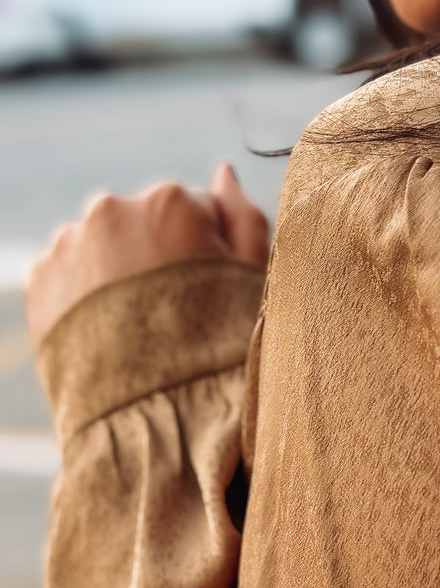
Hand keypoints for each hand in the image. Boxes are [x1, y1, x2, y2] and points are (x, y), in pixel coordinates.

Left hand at [25, 163, 269, 346]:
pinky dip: (86, 298)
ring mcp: (68, 243)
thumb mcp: (252, 284)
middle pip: (142, 224)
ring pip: (102, 248)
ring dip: (117, 276)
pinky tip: (111, 336)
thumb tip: (223, 171)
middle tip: (173, 317)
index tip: (210, 296)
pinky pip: (68, 277)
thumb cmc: (219, 351)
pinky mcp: (39, 279)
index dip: (207, 254)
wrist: (160, 416)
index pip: (193, 210)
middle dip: (156, 259)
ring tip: (138, 331)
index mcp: (171, 201)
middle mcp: (110, 209)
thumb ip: (243, 218)